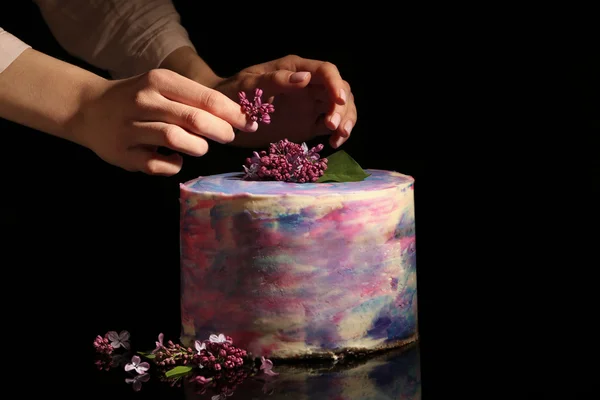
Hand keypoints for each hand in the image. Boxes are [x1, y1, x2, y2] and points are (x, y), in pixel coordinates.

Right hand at [71, 69, 257, 175]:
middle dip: (221, 131)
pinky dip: (175, 165)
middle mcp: (144, 101)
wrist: (88, 109)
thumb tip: (236, 118)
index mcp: (159, 80)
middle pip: (195, 119)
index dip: (233, 113)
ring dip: (198, 147)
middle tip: (230, 137)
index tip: (249, 123)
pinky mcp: (124, 154)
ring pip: (177, 140)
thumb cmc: (138, 98)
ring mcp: (132, 128)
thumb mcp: (163, 86)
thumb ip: (195, 99)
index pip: (206, 98)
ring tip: (200, 147)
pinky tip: (175, 159)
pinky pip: (160, 166)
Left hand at [211, 55, 356, 148]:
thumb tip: (304, 78)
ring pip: (340, 108)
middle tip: (333, 126)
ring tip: (338, 137)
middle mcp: (307, 85)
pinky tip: (333, 144)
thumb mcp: (249, 85)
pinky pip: (330, 126)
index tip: (337, 101)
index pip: (326, 71)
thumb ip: (275, 81)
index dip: (336, 84)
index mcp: (294, 69)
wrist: (222, 116)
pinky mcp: (308, 123)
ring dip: (346, 120)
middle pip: (339, 89)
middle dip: (342, 107)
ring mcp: (309, 105)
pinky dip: (338, 134)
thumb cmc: (231, 94)